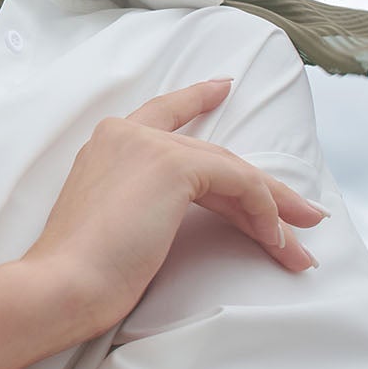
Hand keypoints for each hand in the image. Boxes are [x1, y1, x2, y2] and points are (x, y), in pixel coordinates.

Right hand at [24, 77, 326, 342]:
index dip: (198, 99)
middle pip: (212, 156)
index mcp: (108, 142)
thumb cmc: (80, 270)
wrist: (62, 282)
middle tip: (303, 214)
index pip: (165, 114)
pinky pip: (240, 182)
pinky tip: (276, 242)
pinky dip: (264, 212)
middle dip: (262, 190)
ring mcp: (150, 145)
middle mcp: (127, 133)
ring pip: (232, 169)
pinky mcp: (173, 166)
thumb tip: (183, 215)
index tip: (224, 86)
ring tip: (304, 240)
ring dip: (274, 208)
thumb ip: (144, 200)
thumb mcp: (117, 222)